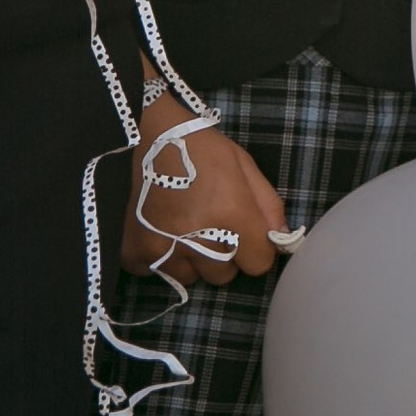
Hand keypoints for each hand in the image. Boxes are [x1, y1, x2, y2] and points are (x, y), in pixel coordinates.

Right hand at [123, 89, 288, 284]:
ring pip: (191, 278)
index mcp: (230, 214)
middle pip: (224, 276)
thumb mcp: (244, 167)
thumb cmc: (201, 149)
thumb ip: (267, 205)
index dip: (257, 251)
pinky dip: (162, 258)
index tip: (249, 237)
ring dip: (194, 260)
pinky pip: (158, 273)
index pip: (258, 264)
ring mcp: (162, 249)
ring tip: (185, 228)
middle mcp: (196, 239)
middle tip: (214, 228)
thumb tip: (281, 238)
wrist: (145, 138)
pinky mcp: (134, 254)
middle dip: (226, 257)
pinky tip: (161, 230)